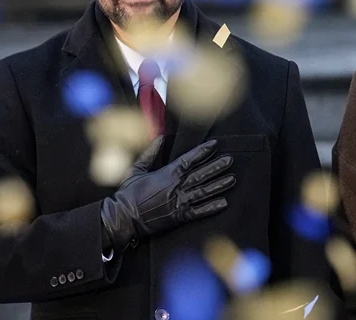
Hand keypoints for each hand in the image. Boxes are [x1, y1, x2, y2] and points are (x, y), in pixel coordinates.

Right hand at [100, 137, 234, 250]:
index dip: (203, 151)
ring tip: (232, 179)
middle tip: (230, 160)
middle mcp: (175, 187)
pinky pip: (199, 212)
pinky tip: (224, 203)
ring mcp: (178, 202)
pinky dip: (211, 207)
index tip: (215, 144)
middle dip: (216, 166)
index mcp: (166, 174)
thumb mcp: (137, 169)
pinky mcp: (179, 217)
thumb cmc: (128, 194)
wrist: (123, 218)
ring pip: (203, 192)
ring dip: (219, 185)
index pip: (189, 160)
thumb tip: (161, 137)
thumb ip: (150, 153)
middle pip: (201, 174)